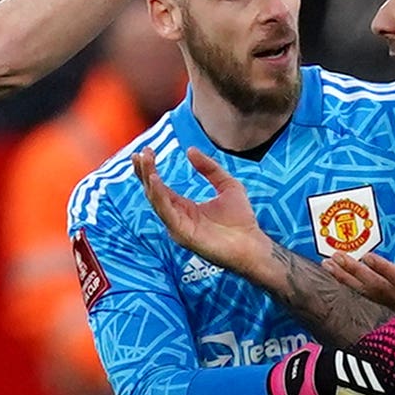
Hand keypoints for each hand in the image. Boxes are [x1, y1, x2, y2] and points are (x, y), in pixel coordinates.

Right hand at [134, 147, 273, 276]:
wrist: (253, 245)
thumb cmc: (241, 221)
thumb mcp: (227, 185)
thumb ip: (210, 168)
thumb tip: (190, 150)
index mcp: (184, 207)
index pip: (160, 187)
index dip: (151, 169)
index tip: (147, 150)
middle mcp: (177, 217)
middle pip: (153, 192)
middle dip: (144, 171)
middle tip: (140, 152)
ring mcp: (178, 226)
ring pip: (156, 200)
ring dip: (148, 179)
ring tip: (145, 160)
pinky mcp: (182, 234)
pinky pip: (166, 213)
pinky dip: (158, 195)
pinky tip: (155, 179)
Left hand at [324, 230, 394, 338]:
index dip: (382, 268)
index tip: (366, 257)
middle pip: (376, 286)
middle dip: (353, 272)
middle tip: (333, 258)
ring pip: (371, 294)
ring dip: (349, 279)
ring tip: (330, 266)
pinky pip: (375, 298)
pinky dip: (359, 288)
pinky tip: (347, 279)